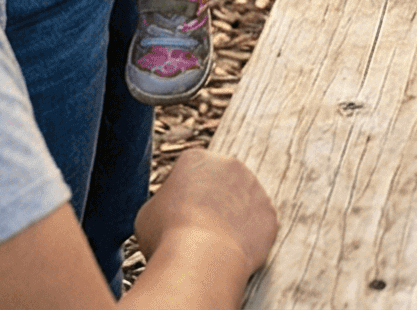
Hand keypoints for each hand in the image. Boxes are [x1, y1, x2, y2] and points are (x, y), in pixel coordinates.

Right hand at [135, 146, 278, 280]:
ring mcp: (254, 187)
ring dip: (233, 220)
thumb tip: (171, 209)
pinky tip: (233, 253)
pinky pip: (259, 226)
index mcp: (196, 158)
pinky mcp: (269, 212)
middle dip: (213, 204)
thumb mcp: (147, 213)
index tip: (177, 219)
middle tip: (199, 232)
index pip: (191, 173)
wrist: (201, 257)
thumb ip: (164, 202)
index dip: (183, 199)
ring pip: (242, 203)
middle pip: (221, 184)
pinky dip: (248, 239)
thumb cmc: (167, 235)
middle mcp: (230, 164)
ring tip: (215, 246)